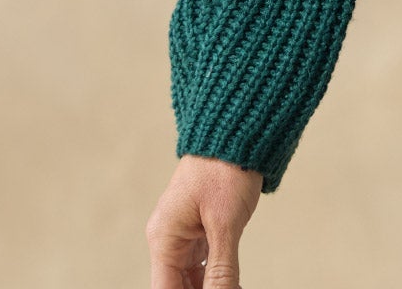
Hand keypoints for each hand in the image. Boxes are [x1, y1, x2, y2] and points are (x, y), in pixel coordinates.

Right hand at [147, 154, 262, 287]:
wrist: (238, 130)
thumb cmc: (226, 169)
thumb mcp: (225, 224)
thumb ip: (221, 270)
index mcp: (163, 238)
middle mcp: (169, 238)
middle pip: (177, 285)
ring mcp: (184, 233)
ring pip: (191, 279)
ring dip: (209, 287)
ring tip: (231, 287)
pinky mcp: (201, 228)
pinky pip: (204, 264)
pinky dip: (216, 276)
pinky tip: (231, 283)